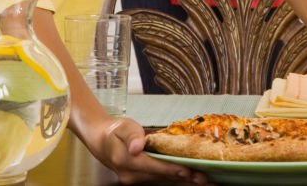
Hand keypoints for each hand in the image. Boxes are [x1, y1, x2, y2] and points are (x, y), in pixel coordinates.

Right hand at [86, 116, 205, 183]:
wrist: (102, 142)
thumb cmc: (116, 131)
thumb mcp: (124, 127)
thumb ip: (132, 136)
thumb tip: (137, 147)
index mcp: (126, 161)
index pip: (153, 167)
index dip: (171, 169)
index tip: (188, 171)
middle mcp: (131, 175)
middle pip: (162, 178)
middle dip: (184, 179)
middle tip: (204, 179)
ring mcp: (135, 181)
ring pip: (163, 183)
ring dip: (183, 183)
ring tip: (203, 182)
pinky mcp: (141, 182)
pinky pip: (161, 182)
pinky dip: (176, 181)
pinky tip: (191, 181)